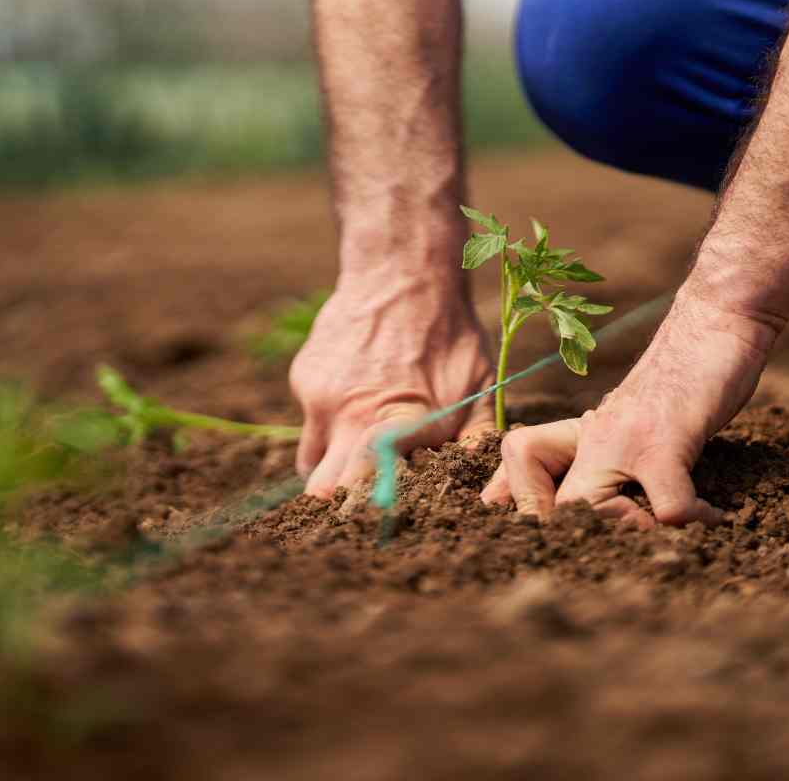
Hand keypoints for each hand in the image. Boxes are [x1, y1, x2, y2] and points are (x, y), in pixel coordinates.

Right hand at [290, 273, 494, 495]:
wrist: (402, 270)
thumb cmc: (450, 332)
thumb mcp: (480, 384)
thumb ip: (477, 436)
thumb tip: (483, 483)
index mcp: (401, 424)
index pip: (368, 486)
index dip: (367, 510)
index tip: (375, 519)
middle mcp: (354, 417)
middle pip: (323, 488)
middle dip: (338, 502)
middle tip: (357, 504)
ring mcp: (322, 399)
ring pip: (312, 461)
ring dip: (331, 466)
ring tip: (359, 451)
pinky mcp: (305, 380)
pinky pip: (312, 421)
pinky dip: (330, 421)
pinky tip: (357, 394)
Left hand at [481, 290, 777, 524]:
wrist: (715, 320)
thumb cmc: (683, 378)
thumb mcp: (634, 420)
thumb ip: (614, 457)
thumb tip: (612, 506)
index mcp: (582, 436)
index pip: (520, 469)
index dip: (521, 507)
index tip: (538, 540)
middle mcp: (592, 438)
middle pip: (546, 507)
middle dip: (572, 541)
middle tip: (615, 555)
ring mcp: (624, 439)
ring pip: (589, 511)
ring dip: (630, 536)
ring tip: (665, 535)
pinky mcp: (665, 439)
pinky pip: (668, 507)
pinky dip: (693, 521)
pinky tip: (715, 517)